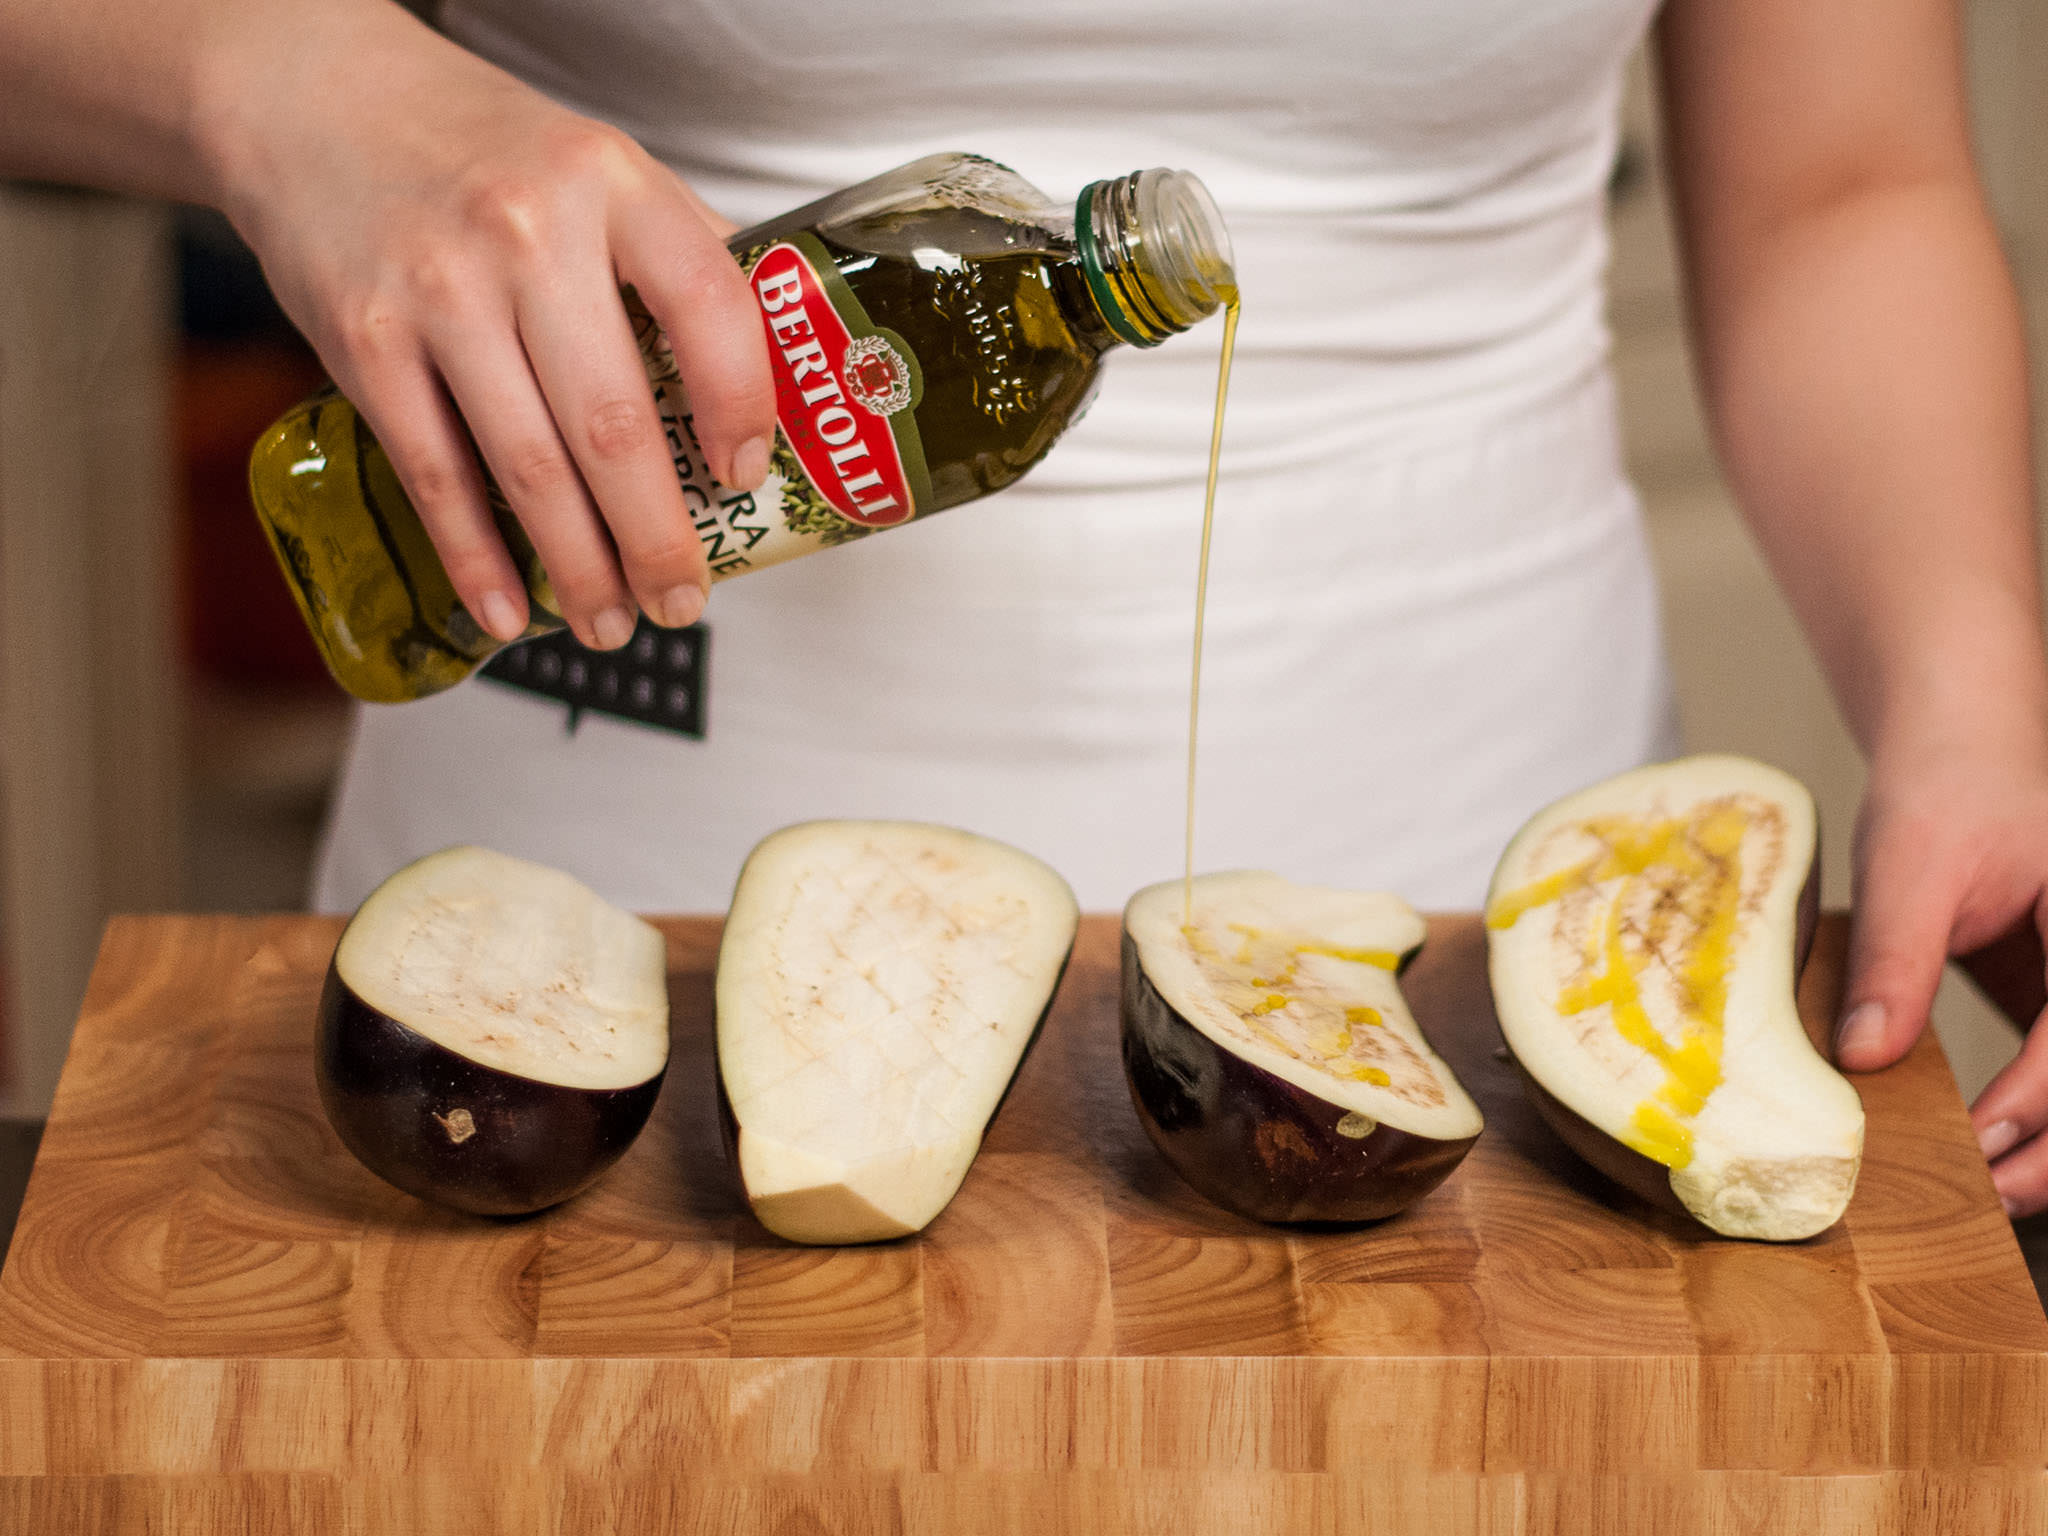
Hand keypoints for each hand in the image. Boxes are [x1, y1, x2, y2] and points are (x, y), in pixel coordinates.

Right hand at [203, 0, 773, 647]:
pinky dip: (475, 556)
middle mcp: (528, 236)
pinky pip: (435, 474)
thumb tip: (771, 373)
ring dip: (578, 568)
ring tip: (612, 623)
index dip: (741, 406)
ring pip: (529, 466)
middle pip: (615, 423)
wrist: (314, 100)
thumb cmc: (481, 151)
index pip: (709, 307)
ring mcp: (439, 292)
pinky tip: (509, 612)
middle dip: (657, 537)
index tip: (747, 477)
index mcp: (611, 186)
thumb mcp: (598, 166)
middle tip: (683, 600)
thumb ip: (679, 254)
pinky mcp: (363, 341)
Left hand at [1834, 727, 2047, 1214]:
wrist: (1957, 753)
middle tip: (1992, 1197)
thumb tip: (1867, 1057)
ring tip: (1994, 1190)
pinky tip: (1989, 1152)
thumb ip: (1896, 962)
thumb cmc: (1942, 793)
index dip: (2039, 1100)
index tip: (1982, 1142)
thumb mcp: (1908, 868)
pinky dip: (2037, 1118)